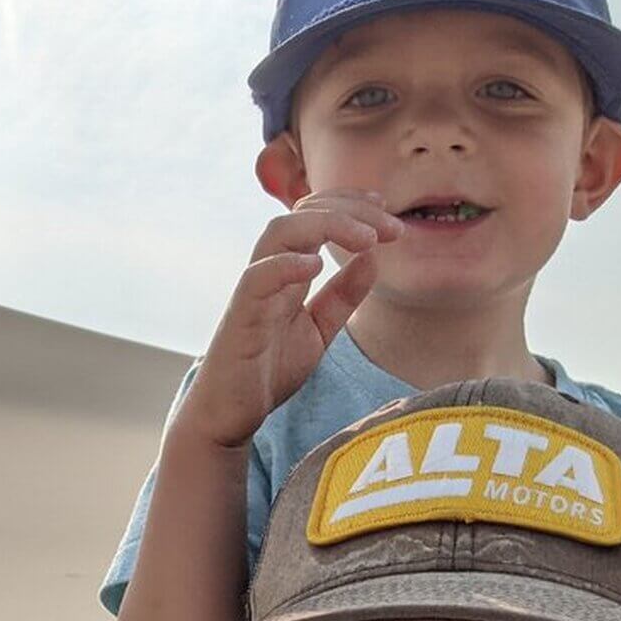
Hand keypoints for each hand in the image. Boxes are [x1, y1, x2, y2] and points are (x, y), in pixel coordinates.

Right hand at [176, 188, 403, 448]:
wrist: (229, 414)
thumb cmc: (266, 371)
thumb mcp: (318, 330)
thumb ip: (341, 297)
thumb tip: (373, 259)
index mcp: (287, 273)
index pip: (314, 216)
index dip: (351, 205)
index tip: (388, 212)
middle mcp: (268, 273)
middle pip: (300, 213)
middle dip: (349, 210)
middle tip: (391, 227)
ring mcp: (252, 293)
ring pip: (278, 233)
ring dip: (326, 225)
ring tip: (366, 238)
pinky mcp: (240, 320)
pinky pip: (256, 279)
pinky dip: (285, 265)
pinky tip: (316, 265)